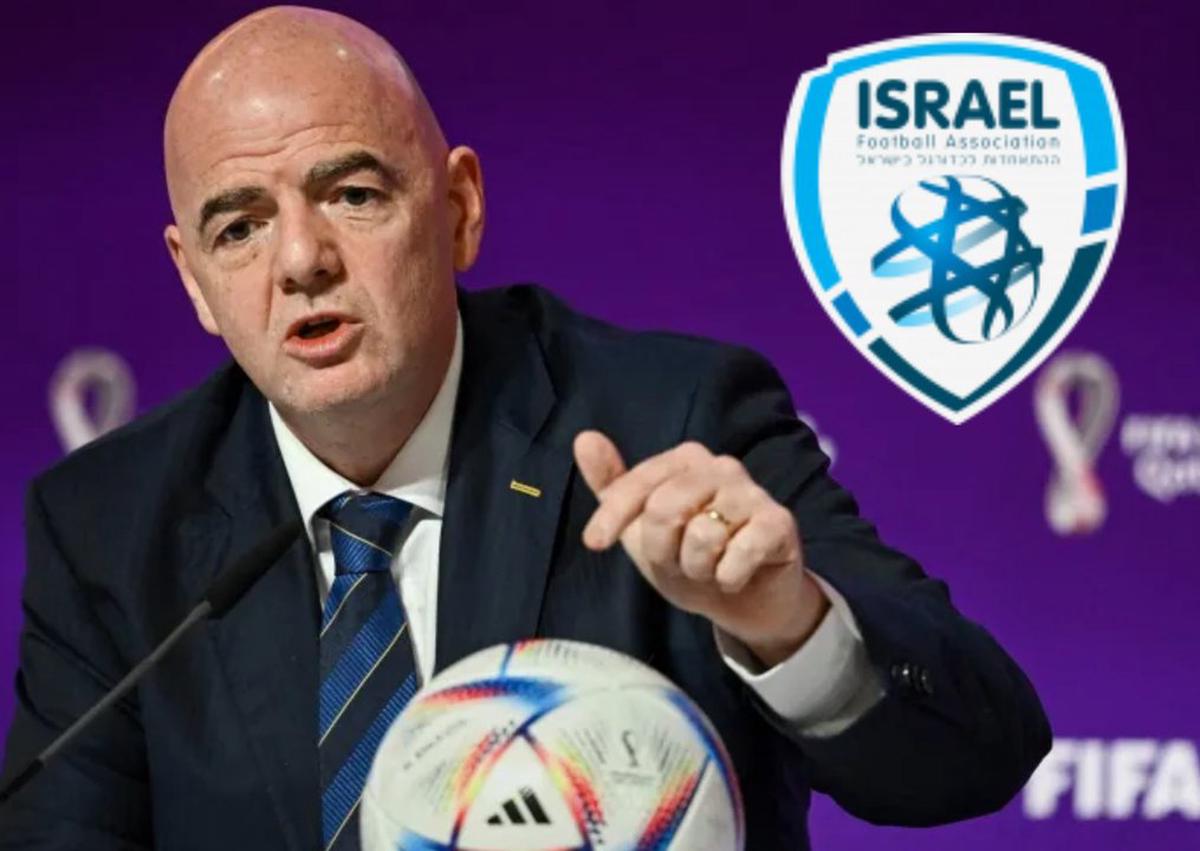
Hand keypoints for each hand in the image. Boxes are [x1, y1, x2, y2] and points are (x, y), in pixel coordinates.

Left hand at [573, 430, 829, 666]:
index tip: (594, 543)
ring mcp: (752, 493)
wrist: (743, 601)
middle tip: (678, 564)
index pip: (638, 483)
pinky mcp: (779, 523)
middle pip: (665, 509)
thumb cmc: (687, 557)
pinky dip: (727, 578)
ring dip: (696, 569)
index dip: (612, 516)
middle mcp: (721, 467)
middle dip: (661, 551)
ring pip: (702, 536)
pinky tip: (734, 577)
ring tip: (708, 569)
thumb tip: (585, 438)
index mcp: (686, 460)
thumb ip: (612, 486)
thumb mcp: (640, 529)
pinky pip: (738, 554)